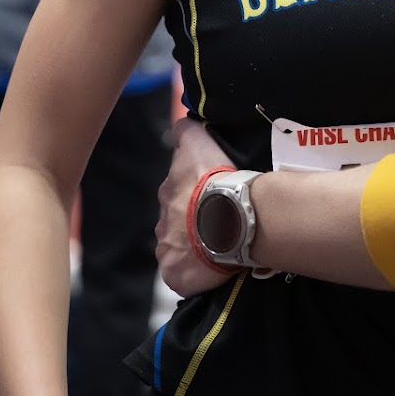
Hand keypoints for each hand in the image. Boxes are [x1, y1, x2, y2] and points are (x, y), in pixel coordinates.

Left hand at [156, 116, 236, 296]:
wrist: (231, 219)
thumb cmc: (218, 179)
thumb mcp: (199, 142)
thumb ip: (186, 131)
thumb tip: (181, 123)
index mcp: (169, 190)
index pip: (176, 190)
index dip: (193, 192)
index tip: (210, 194)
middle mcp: (163, 218)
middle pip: (177, 219)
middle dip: (192, 220)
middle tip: (219, 221)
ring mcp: (167, 247)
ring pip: (178, 246)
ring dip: (193, 245)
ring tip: (220, 245)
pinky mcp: (173, 273)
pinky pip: (181, 273)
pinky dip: (193, 271)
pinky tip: (212, 266)